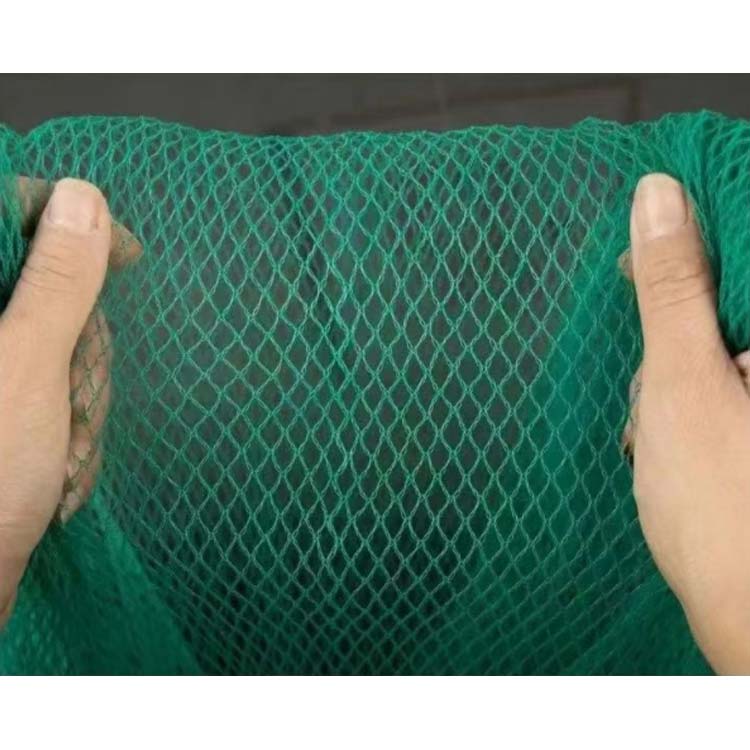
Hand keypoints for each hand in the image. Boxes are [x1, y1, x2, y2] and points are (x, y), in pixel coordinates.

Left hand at [0, 178, 138, 628]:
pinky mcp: (4, 405)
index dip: (71, 230)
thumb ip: (55, 282)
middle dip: (80, 348)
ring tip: (66, 452)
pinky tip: (63, 465)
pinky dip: (72, 419)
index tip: (127, 256)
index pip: (13, 216)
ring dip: (82, 394)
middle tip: (78, 400)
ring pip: (58, 340)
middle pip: (43, 288)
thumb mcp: (25, 367)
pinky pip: (54, 381)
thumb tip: (83, 194)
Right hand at [628, 173, 749, 673]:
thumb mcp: (682, 380)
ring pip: (715, 344)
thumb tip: (659, 196)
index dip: (690, 245)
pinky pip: (717, 383)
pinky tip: (663, 440)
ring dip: (672, 374)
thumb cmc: (720, 506)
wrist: (742, 617)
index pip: (744, 246)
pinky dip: (683, 401)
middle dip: (674, 332)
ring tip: (657, 430)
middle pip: (729, 300)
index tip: (635, 264)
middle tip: (651, 385)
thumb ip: (673, 287)